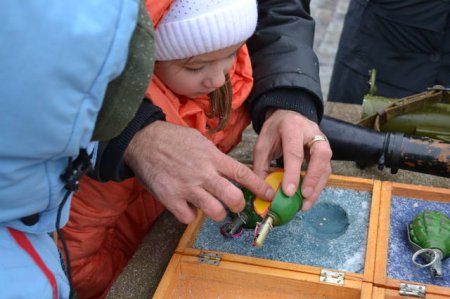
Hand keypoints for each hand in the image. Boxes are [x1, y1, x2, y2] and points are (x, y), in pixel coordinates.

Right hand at [124, 121, 273, 223]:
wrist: (143, 140)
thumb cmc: (173, 139)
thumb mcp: (200, 141)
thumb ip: (215, 157)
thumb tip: (229, 170)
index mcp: (212, 157)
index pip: (242, 174)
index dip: (259, 187)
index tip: (269, 195)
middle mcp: (203, 173)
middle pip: (232, 198)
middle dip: (238, 206)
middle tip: (235, 205)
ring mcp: (187, 188)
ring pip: (214, 212)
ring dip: (216, 213)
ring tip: (210, 205)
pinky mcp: (170, 198)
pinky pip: (189, 218)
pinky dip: (190, 215)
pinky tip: (187, 205)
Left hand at [253, 110, 331, 210]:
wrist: (288, 115)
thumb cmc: (274, 131)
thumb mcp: (262, 144)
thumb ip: (261, 166)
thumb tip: (263, 192)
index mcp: (292, 128)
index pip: (295, 152)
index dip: (292, 173)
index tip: (288, 192)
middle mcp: (312, 133)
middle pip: (320, 156)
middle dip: (312, 179)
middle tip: (303, 197)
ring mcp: (322, 141)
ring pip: (326, 165)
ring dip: (317, 187)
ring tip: (305, 204)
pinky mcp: (325, 152)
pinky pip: (325, 170)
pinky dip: (318, 186)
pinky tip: (308, 198)